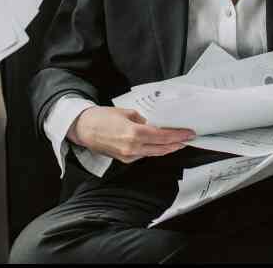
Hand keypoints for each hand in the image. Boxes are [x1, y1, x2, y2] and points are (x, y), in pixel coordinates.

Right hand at [68, 106, 194, 163]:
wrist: (84, 129)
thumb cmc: (102, 118)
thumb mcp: (126, 112)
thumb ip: (143, 120)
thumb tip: (154, 124)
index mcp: (135, 133)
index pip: (163, 136)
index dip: (178, 135)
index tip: (189, 133)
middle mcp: (133, 147)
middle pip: (161, 148)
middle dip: (176, 144)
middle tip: (187, 139)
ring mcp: (128, 156)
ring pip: (154, 153)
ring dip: (166, 149)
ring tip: (177, 143)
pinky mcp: (124, 159)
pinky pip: (144, 155)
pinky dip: (153, 150)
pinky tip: (159, 145)